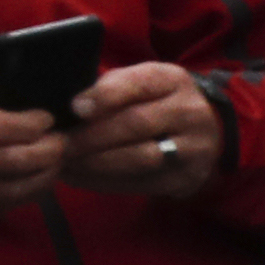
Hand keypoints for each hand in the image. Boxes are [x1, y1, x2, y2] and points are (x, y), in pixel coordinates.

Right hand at [0, 69, 69, 214]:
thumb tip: (11, 98)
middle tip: (62, 142)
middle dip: (46, 153)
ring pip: (7, 190)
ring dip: (41, 179)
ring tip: (55, 164)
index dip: (31, 124)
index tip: (47, 118)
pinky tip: (32, 183)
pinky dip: (21, 196)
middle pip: (8, 161)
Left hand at [63, 63, 228, 196]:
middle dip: (92, 136)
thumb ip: (110, 88)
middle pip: (136, 124)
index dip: (105, 96)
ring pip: (141, 158)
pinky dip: (105, 182)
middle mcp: (189, 113)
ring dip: (96, 163)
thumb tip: (70, 107)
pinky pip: (142, 184)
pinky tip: (79, 177)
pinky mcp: (186, 178)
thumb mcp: (139, 81)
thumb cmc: (154, 100)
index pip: (139, 84)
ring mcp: (193, 149)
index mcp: (172, 80)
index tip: (75, 108)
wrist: (205, 130)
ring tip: (64, 163)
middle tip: (59, 143)